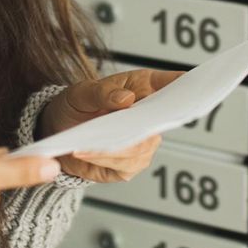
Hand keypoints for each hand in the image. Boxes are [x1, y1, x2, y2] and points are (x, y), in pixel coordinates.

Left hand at [39, 68, 184, 182]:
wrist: (60, 131)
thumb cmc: (78, 104)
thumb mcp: (83, 92)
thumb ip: (103, 93)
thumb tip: (127, 99)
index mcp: (144, 88)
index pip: (172, 84)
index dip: (184, 84)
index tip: (188, 80)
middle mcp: (149, 117)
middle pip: (162, 122)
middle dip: (146, 123)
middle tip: (127, 122)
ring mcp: (143, 144)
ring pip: (140, 148)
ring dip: (114, 146)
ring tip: (87, 141)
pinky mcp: (129, 166)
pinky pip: (123, 166)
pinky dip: (103, 159)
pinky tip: (85, 152)